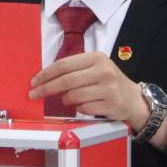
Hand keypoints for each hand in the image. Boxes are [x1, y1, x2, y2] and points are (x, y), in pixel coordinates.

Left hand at [29, 52, 148, 129]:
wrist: (133, 99)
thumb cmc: (108, 83)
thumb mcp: (95, 68)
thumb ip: (74, 70)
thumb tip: (44, 78)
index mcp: (97, 58)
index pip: (64, 64)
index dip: (46, 74)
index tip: (34, 81)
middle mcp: (103, 71)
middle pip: (66, 80)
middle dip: (46, 88)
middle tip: (34, 94)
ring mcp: (108, 88)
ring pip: (73, 96)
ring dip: (65, 100)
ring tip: (68, 100)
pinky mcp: (110, 104)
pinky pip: (83, 108)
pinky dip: (78, 108)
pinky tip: (83, 105)